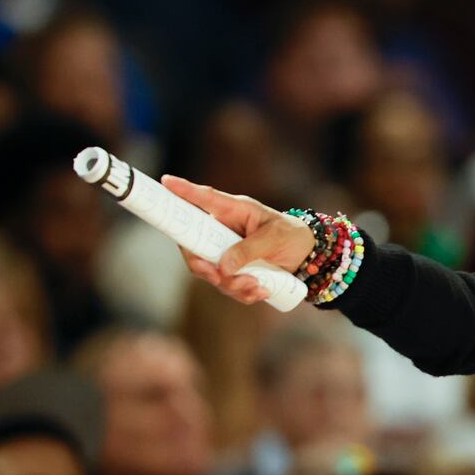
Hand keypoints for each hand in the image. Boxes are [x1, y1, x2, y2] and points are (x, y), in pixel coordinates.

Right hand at [161, 175, 315, 304]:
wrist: (308, 257)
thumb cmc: (291, 236)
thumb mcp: (274, 239)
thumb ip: (248, 250)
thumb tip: (223, 267)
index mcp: (233, 210)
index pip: (204, 198)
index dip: (183, 190)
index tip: (165, 180)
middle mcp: (223, 229)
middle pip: (193, 245)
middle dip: (202, 265)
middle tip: (215, 275)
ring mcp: (226, 251)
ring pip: (210, 272)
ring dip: (230, 284)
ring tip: (257, 287)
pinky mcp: (234, 270)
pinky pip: (227, 286)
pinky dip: (242, 293)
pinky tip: (262, 292)